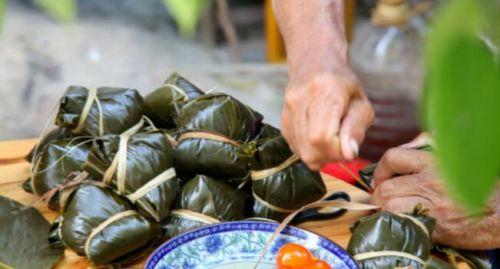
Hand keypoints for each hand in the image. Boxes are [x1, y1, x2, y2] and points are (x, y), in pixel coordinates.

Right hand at [281, 69, 373, 169]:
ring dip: (320, 153)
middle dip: (329, 155)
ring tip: (330, 136)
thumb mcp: (361, 104)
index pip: (322, 137)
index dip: (337, 150)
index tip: (348, 146)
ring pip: (302, 152)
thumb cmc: (343, 86)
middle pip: (310, 149)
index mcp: (324, 91)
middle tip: (340, 143)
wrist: (315, 65)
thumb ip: (356, 129)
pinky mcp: (282, 122)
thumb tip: (349, 154)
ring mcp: (287, 111)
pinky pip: (296, 148)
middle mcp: (300, 100)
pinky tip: (318, 134)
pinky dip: (310, 148)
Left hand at [371, 147, 499, 249]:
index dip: (381, 169)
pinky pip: (404, 225)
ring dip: (385, 210)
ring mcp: (433, 208)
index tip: (381, 178)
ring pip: (389, 208)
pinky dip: (398, 224)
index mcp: (434, 162)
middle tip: (382, 199)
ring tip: (390, 210)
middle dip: (379, 194)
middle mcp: (431, 184)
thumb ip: (429, 146)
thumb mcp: (457, 154)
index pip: (392, 158)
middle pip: (385, 188)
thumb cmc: (481, 183)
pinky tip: (404, 221)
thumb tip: (405, 148)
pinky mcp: (437, 229)